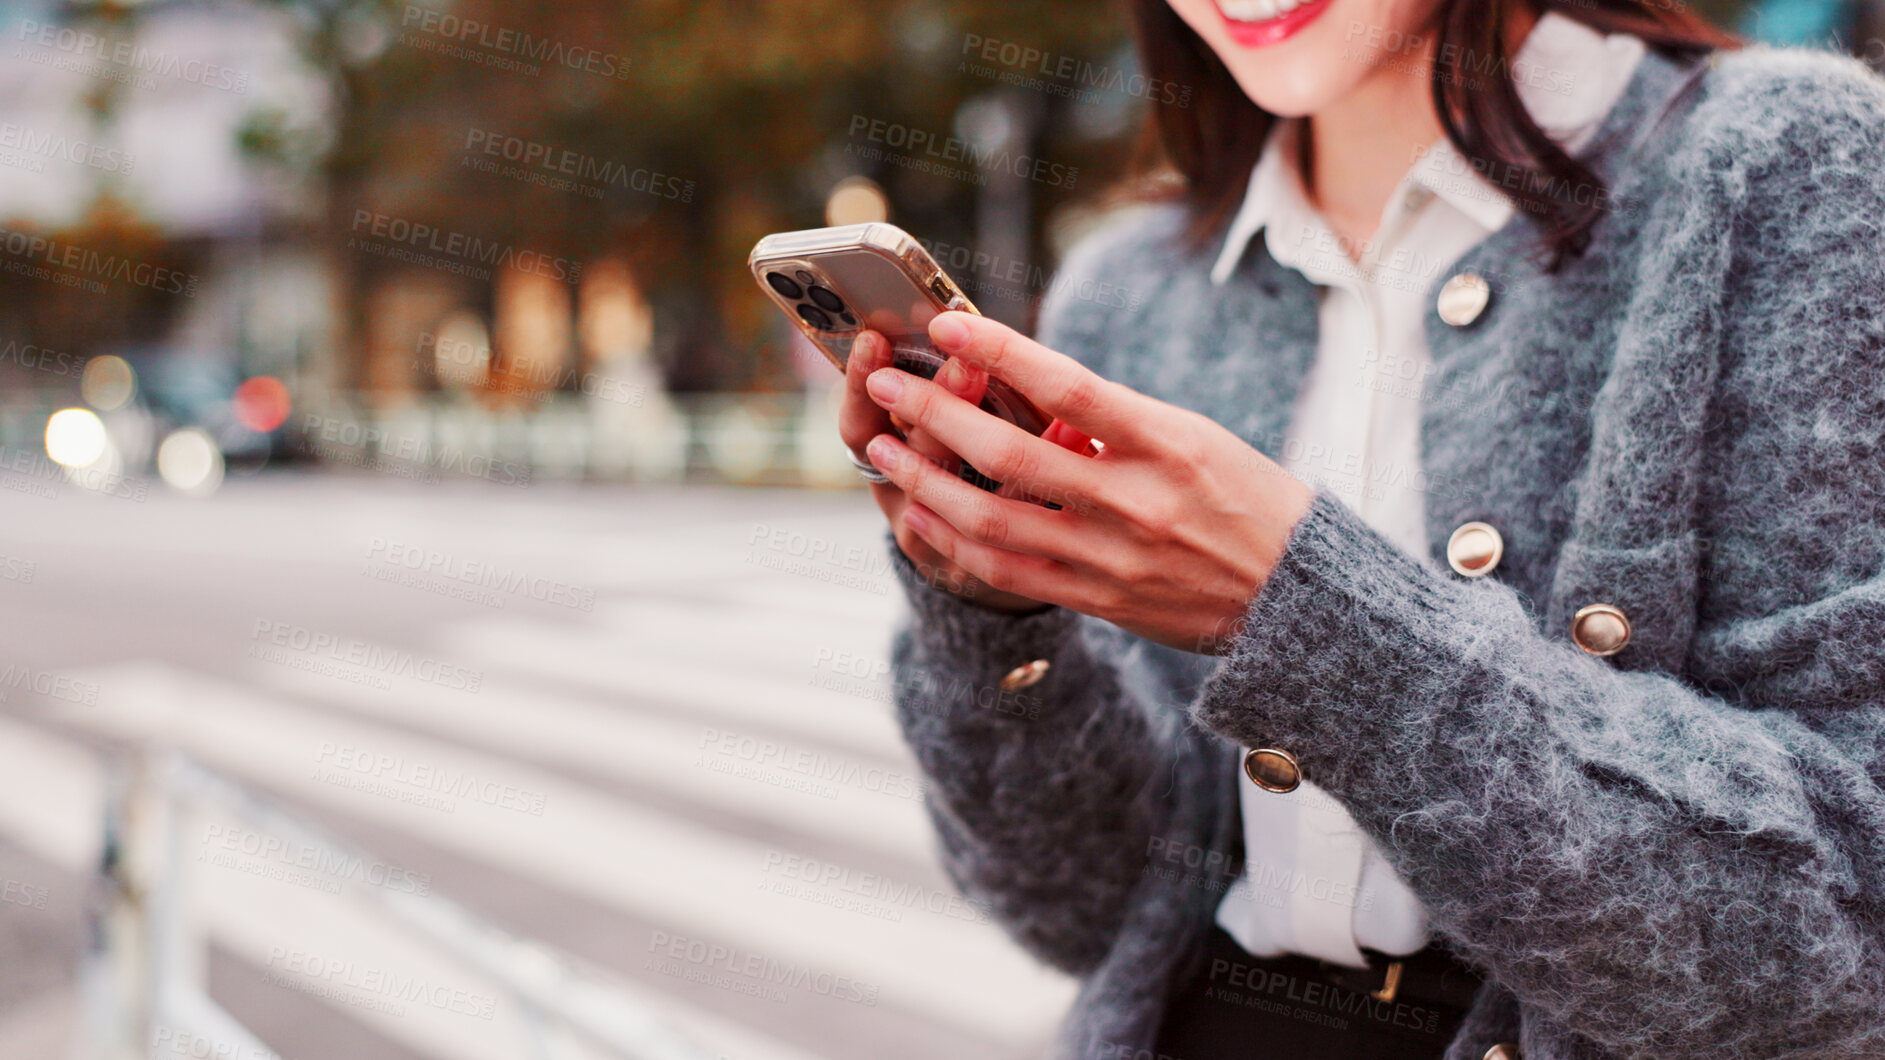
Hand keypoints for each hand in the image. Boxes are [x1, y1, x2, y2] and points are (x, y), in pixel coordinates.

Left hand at [861, 311, 1314, 653]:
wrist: (1294, 600)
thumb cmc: (1247, 500)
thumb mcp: (1195, 439)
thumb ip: (1114, 420)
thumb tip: (1031, 389)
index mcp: (1167, 444)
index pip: (1068, 386)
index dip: (999, 352)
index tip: (946, 325)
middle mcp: (1135, 501)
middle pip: (1009, 453)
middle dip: (935, 415)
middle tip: (887, 383)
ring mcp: (1111, 557)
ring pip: (991, 517)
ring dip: (925, 479)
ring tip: (881, 447)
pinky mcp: (1096, 599)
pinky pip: (1005, 570)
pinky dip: (951, 539)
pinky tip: (917, 513)